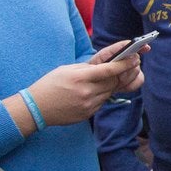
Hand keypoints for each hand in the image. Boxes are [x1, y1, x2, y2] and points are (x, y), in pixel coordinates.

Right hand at [26, 45, 144, 126]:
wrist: (36, 108)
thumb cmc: (49, 85)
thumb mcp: (66, 70)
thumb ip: (87, 68)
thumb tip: (106, 65)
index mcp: (81, 77)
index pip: (110, 70)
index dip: (125, 64)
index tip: (135, 57)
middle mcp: (86, 92)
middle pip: (113, 81)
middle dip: (120, 74)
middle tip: (124, 67)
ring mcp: (88, 105)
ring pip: (109, 92)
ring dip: (110, 85)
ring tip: (99, 80)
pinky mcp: (88, 114)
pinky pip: (102, 102)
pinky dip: (101, 95)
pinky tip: (90, 92)